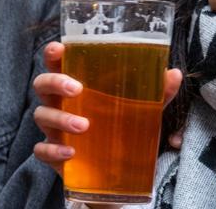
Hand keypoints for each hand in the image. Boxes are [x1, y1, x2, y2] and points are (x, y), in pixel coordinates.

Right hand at [33, 41, 182, 173]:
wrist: (117, 167)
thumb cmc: (121, 124)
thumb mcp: (142, 107)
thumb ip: (157, 92)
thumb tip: (174, 74)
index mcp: (77, 83)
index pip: (58, 62)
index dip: (53, 54)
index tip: (58, 49)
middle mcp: (61, 102)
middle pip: (42, 83)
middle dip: (55, 82)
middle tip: (77, 88)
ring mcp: (54, 128)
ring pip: (42, 115)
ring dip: (61, 119)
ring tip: (85, 126)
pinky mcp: (54, 152)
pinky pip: (42, 150)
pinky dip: (53, 151)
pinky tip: (71, 153)